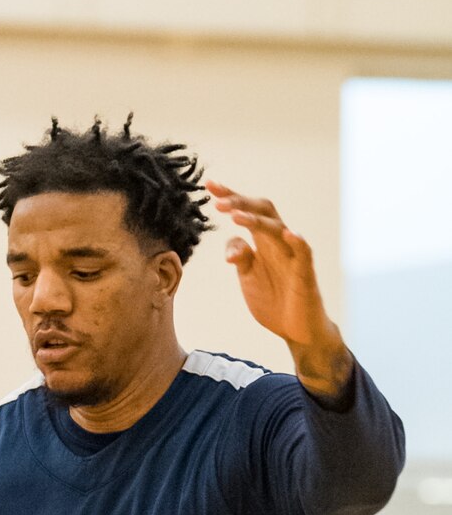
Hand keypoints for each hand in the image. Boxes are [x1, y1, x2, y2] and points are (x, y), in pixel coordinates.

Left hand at [207, 181, 351, 395]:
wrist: (296, 329)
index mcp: (262, 243)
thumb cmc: (274, 299)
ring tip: (235, 216)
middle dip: (240, 203)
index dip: (230, 197)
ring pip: (278, 229)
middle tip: (217, 201)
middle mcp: (278, 243)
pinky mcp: (305, 274)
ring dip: (256, 221)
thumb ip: (239, 257)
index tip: (208, 185)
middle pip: (263, 211)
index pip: (246, 212)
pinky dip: (297, 241)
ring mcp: (292, 256)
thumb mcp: (248, 277)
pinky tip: (287, 233)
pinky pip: (304, 253)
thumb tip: (231, 244)